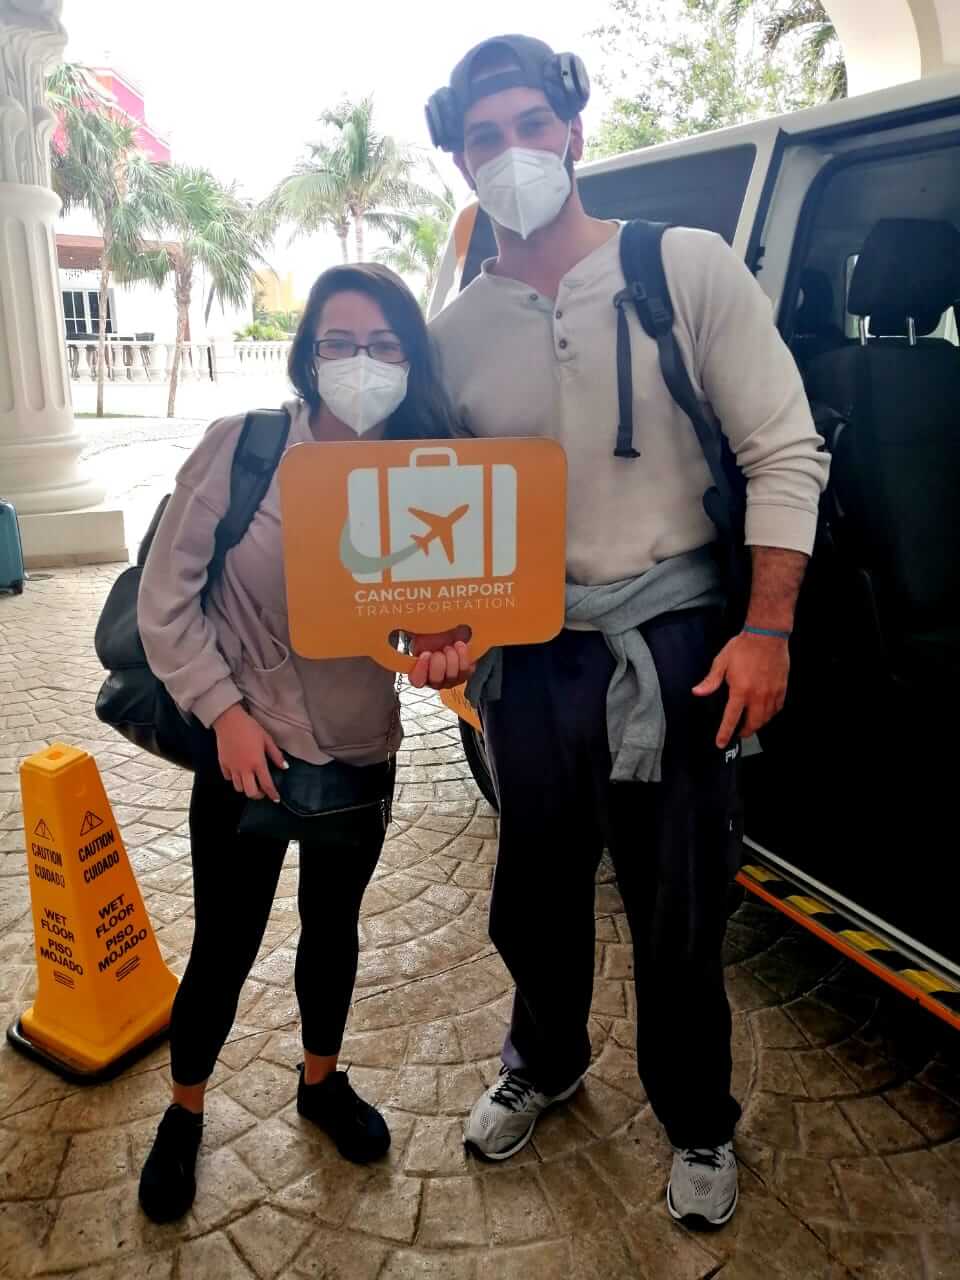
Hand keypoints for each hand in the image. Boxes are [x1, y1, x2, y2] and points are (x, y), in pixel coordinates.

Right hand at [213, 704, 284, 800]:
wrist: (229, 720)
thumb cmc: (250, 728)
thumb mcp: (267, 739)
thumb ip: (276, 755)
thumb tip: (284, 767)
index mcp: (257, 762)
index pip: (266, 784)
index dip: (272, 794)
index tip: (276, 799)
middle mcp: (244, 768)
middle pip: (250, 792)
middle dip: (258, 795)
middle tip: (262, 790)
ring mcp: (232, 767)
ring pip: (238, 788)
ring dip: (246, 787)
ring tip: (250, 780)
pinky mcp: (223, 764)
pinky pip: (228, 778)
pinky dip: (234, 778)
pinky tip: (239, 772)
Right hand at [408, 626, 474, 689]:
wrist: (452, 629)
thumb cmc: (432, 631)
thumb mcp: (417, 631)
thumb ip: (407, 633)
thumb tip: (396, 626)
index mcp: (418, 670)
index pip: (417, 680)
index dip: (420, 670)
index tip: (424, 654)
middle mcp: (434, 678)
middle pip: (436, 681)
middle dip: (438, 665)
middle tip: (440, 651)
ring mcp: (451, 677)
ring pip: (452, 677)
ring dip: (452, 660)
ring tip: (451, 646)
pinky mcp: (465, 672)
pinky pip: (466, 671)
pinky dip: (463, 657)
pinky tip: (460, 645)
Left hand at [693, 632, 789, 748]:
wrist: (767, 636)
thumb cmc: (743, 647)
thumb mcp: (721, 662)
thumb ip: (711, 681)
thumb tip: (697, 692)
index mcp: (740, 691)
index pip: (731, 719)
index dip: (725, 733)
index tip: (720, 743)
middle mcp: (757, 696)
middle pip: (752, 724)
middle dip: (744, 732)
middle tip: (738, 733)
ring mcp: (772, 694)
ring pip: (766, 719)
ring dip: (757, 724)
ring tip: (750, 724)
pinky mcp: (782, 689)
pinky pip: (777, 709)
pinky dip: (769, 715)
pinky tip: (764, 712)